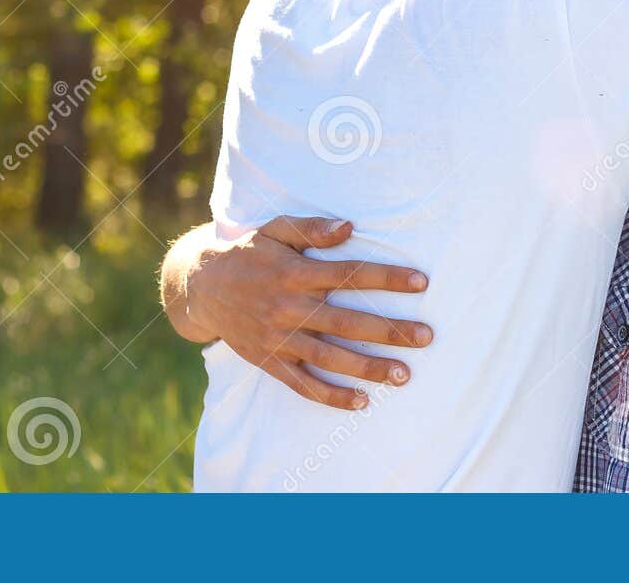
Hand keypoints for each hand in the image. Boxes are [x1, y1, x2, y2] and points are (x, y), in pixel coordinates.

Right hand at [178, 217, 432, 408]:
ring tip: (404, 375)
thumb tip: (349, 227)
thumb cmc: (248, 252)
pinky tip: (361, 403)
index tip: (422, 282)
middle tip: (426, 337)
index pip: (350, 275)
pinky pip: (302, 384)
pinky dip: (331, 396)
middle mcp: (289, 307)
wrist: (202, 287)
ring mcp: (280, 338)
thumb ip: (311, 228)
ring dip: (368, 368)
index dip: (386, 279)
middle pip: (347, 322)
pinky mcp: (270, 361)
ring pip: (330, 358)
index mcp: (295, 273)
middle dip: (389, 331)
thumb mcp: (274, 229)